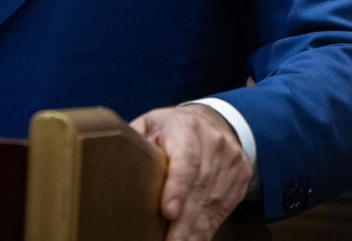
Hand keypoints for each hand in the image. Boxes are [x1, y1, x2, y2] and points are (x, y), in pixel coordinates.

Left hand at [130, 104, 251, 240]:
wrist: (212, 122)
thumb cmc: (172, 128)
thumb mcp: (150, 125)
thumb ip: (135, 142)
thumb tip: (111, 161)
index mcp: (187, 128)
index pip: (187, 160)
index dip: (177, 188)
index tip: (167, 212)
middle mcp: (214, 143)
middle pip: (199, 189)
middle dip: (183, 223)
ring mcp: (231, 161)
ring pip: (213, 204)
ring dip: (194, 231)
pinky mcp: (240, 177)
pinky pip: (224, 208)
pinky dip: (207, 228)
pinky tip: (193, 239)